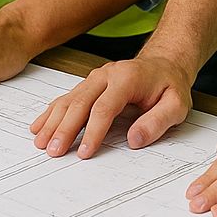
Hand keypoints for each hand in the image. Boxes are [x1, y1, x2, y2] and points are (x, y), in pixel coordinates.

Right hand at [29, 55, 193, 158]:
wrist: (164, 64)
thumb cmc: (169, 86)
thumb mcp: (177, 105)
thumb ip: (157, 122)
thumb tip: (135, 140)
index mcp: (127, 78)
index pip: (105, 107)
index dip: (93, 131)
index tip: (84, 152)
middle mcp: (106, 75)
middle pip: (80, 102)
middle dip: (65, 128)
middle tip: (54, 151)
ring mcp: (95, 78)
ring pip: (69, 99)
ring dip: (53, 121)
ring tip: (41, 142)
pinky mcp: (89, 84)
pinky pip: (66, 97)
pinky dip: (51, 112)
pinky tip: (39, 125)